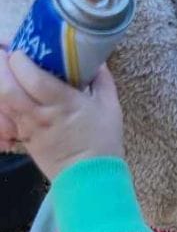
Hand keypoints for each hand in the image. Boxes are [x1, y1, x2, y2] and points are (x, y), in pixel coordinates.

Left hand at [0, 50, 123, 178]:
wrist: (92, 181)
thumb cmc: (103, 144)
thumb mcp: (110, 108)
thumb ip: (101, 80)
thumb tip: (96, 61)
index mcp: (62, 103)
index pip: (29, 75)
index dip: (19, 58)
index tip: (24, 50)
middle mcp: (39, 114)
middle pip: (5, 86)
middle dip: (0, 65)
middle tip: (8, 56)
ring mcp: (27, 128)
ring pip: (1, 101)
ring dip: (0, 83)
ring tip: (7, 73)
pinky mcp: (23, 138)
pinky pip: (4, 117)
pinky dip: (3, 103)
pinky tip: (11, 95)